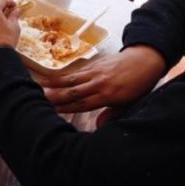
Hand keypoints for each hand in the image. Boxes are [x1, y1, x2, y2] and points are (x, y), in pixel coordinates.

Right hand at [37, 45, 166, 112]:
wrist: (145, 59)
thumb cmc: (139, 84)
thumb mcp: (129, 102)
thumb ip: (112, 114)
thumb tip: (98, 126)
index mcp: (108, 95)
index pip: (82, 104)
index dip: (66, 108)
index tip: (52, 112)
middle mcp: (99, 83)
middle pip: (73, 91)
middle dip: (55, 97)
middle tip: (39, 100)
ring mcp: (96, 72)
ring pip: (72, 79)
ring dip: (54, 84)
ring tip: (39, 87)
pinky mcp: (95, 65)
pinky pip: (77, 71)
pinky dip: (64, 75)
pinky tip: (53, 78)